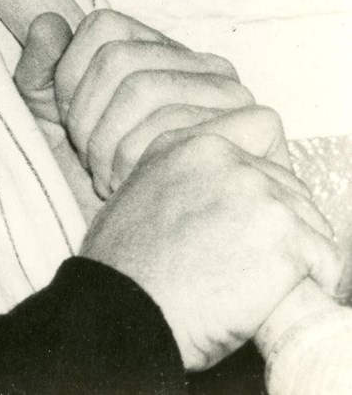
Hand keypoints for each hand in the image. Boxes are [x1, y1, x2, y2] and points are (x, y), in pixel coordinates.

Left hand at [14, 9, 265, 196]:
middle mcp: (201, 62)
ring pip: (145, 89)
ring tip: (110, 181)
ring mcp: (233, 92)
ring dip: (111, 146)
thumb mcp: (51, 126)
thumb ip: (39, 72)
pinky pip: (186, 126)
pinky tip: (139, 189)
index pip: (102, 27)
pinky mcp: (258, 127)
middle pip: (119, 59)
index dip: (70, 78)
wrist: (141, 260)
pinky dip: (146, 161)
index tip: (69, 126)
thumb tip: (48, 22)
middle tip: (89, 164)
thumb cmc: (96, 184)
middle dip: (87, 120)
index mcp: (159, 50)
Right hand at [80, 113, 343, 370]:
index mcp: (186, 144)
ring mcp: (256, 192)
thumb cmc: (123, 267)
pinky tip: (281, 294)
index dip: (259, 183)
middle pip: (287, 184)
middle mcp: (223, 157)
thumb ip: (180, 180)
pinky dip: (314, 280)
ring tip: (266, 280)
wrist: (125, 308)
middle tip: (257, 258)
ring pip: (310, 219)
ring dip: (297, 251)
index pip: (255, 141)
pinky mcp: (281, 233)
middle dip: (281, 221)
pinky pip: (325, 257)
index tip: (249, 216)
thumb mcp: (135, 194)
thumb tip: (213, 196)